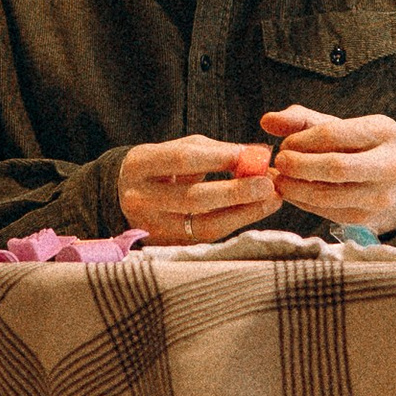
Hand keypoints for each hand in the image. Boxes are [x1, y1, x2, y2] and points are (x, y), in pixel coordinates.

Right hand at [119, 134, 281, 246]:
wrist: (124, 196)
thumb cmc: (162, 166)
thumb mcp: (179, 149)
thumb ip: (217, 150)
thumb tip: (259, 154)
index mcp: (139, 165)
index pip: (182, 161)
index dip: (220, 158)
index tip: (253, 155)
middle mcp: (140, 199)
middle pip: (193, 198)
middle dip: (236, 191)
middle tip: (268, 184)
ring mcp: (152, 227)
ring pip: (203, 224)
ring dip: (243, 212)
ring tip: (271, 199)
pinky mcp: (168, 247)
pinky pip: (207, 238)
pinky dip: (235, 224)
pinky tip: (255, 211)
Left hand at [260, 104, 395, 236]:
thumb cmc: (360, 149)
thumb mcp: (339, 127)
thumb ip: (301, 120)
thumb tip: (267, 121)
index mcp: (383, 132)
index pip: (333, 135)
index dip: (302, 140)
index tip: (285, 144)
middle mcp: (389, 165)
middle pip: (335, 167)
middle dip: (299, 165)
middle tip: (279, 163)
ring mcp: (380, 196)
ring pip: (328, 194)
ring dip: (296, 188)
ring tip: (280, 179)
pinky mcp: (367, 219)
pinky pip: (327, 211)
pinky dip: (303, 202)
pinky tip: (293, 192)